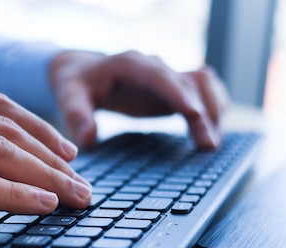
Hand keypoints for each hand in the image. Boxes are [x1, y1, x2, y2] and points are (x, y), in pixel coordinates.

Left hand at [49, 50, 229, 148]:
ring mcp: (166, 77)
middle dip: (201, 113)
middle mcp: (154, 66)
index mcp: (130, 65)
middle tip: (208, 145)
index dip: (178, 93)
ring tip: (213, 143)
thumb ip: (77, 117)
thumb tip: (88, 139)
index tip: (193, 114)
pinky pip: (203, 90)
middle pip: (187, 84)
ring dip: (213, 110)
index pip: (159, 76)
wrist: (82, 73)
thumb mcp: (69, 99)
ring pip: (202, 84)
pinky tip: (216, 130)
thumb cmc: (75, 85)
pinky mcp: (173, 89)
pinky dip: (213, 107)